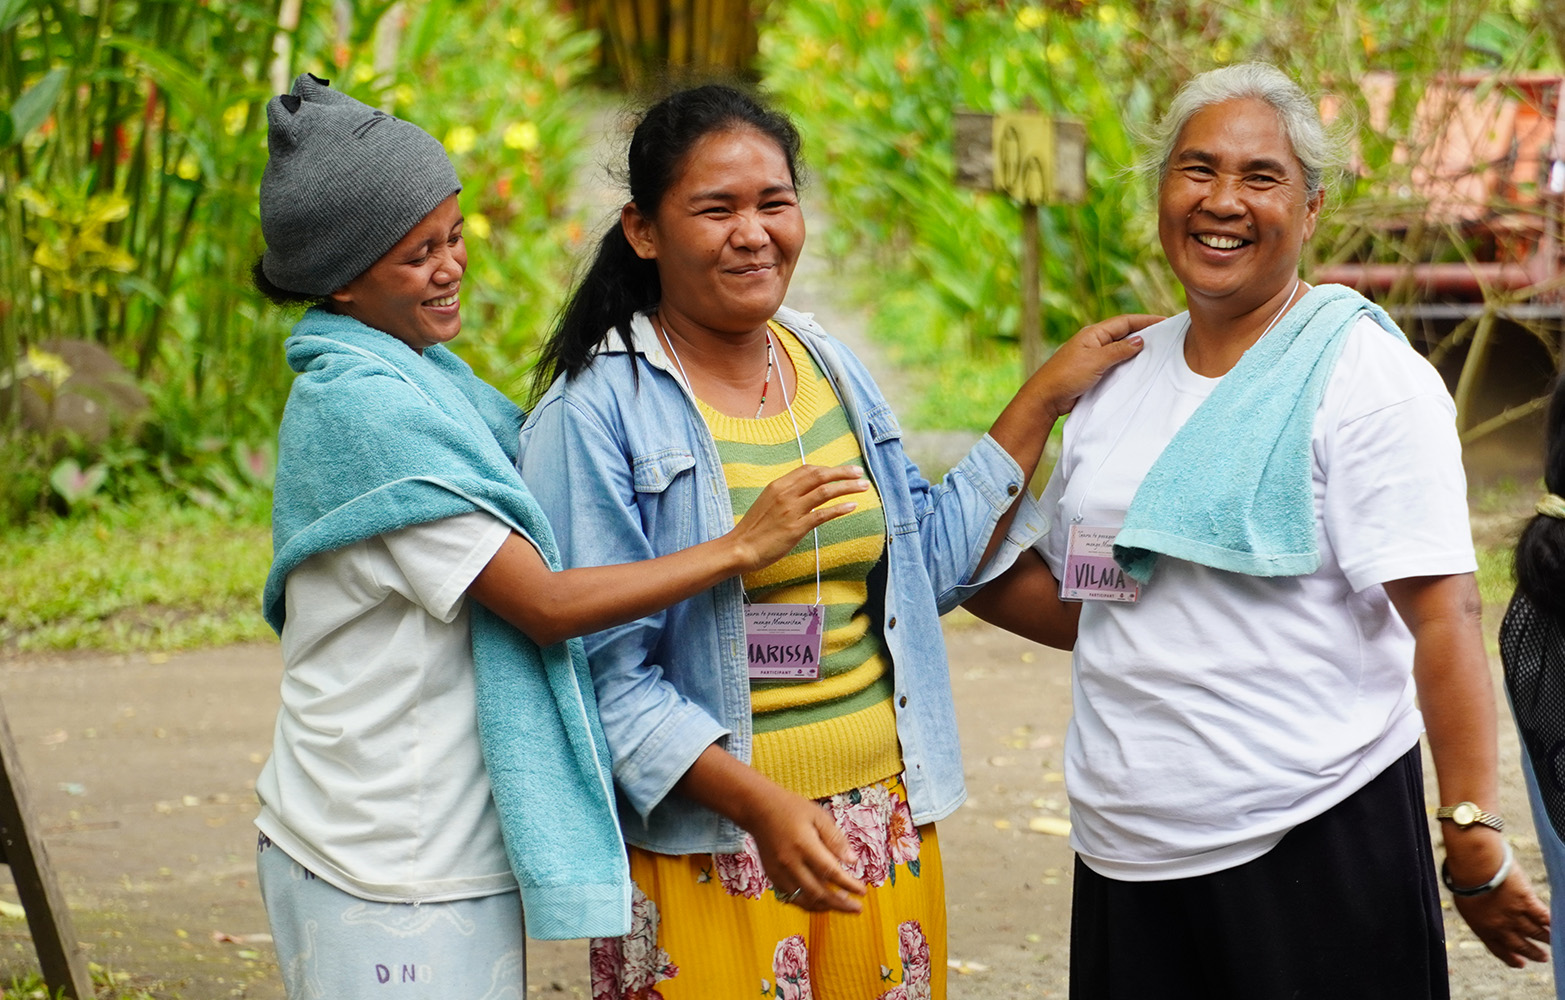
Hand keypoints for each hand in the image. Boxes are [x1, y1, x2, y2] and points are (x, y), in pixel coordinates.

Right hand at [727, 464, 869, 573]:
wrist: (740, 548)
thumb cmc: (753, 529)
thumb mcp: (767, 504)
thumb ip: (785, 496)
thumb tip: (804, 493)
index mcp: (778, 485)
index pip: (807, 469)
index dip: (828, 468)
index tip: (842, 471)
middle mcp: (785, 494)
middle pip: (820, 475)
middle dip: (842, 472)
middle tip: (859, 472)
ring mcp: (791, 510)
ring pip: (825, 491)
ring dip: (847, 487)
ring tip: (863, 487)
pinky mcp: (796, 528)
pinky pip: (822, 514)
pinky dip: (839, 508)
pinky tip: (852, 506)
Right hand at [744, 789, 865, 912]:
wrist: (758, 809)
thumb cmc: (791, 808)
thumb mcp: (818, 816)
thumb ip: (835, 839)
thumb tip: (853, 861)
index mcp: (804, 845)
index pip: (831, 872)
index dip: (849, 885)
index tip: (863, 891)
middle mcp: (790, 863)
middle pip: (819, 893)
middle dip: (840, 904)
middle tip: (857, 908)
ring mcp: (779, 872)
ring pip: (804, 900)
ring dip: (825, 907)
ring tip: (842, 906)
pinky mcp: (772, 876)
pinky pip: (792, 897)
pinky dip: (808, 903)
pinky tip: (821, 901)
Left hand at [1029, 313, 1159, 418]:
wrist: (1046, 398)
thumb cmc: (1066, 376)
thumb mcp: (1096, 361)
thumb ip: (1118, 350)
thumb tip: (1140, 339)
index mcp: (1093, 334)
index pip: (1124, 322)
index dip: (1145, 320)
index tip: (1165, 321)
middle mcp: (1094, 343)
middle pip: (1124, 334)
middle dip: (1144, 333)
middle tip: (1167, 336)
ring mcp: (1093, 357)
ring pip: (1120, 350)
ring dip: (1136, 350)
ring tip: (1158, 352)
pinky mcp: (1093, 372)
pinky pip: (1115, 364)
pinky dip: (1127, 364)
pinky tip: (1139, 370)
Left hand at [1452, 866, 1550, 966]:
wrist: (1474, 868)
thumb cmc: (1465, 878)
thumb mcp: (1465, 901)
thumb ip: (1478, 912)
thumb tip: (1485, 914)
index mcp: (1482, 928)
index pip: (1498, 949)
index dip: (1511, 958)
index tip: (1521, 963)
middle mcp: (1500, 927)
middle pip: (1520, 945)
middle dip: (1533, 953)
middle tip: (1544, 958)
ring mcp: (1514, 915)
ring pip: (1535, 933)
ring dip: (1547, 939)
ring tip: (1554, 942)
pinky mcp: (1526, 902)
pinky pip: (1543, 917)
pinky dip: (1551, 922)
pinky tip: (1557, 925)